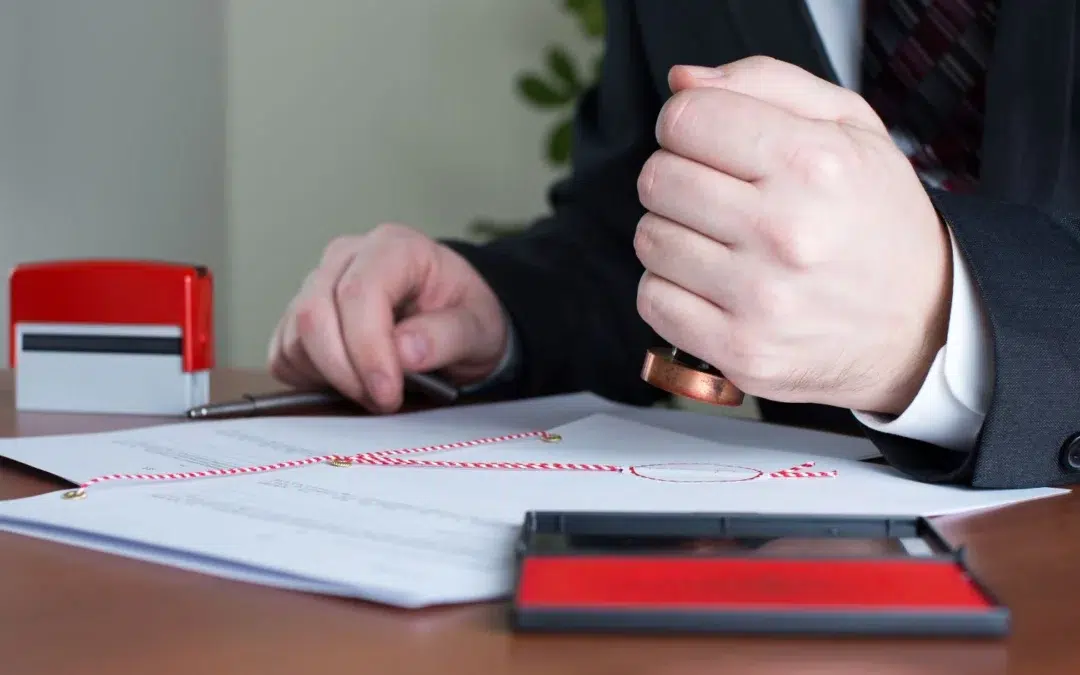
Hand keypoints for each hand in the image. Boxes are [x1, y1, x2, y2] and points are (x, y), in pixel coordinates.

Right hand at [267, 223, 508, 412]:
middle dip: (345, 371)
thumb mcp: (479, 326)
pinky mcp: (299, 315)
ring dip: (330, 378)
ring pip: (294, 337)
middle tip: (382, 401)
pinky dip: (310, 379)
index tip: (388, 392)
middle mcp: (347, 257)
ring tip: (374, 391)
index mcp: (394, 248)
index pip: (359, 292)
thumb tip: (404, 352)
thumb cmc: (463, 314)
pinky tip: (349, 382)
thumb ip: (448, 336)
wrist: (452, 314)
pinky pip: (284, 354)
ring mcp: (317, 284)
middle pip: (314, 314)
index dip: (368, 349)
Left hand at [634, 56, 952, 415]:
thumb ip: (764, 83)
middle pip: (657, 179)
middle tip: (716, 193)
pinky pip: (652, 300)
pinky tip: (711, 284)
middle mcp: (786, 231)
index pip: (684, 119)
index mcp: (812, 163)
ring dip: (673, 233)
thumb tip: (681, 82)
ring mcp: (761, 299)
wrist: (923, 322)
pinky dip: (670, 289)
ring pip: (649, 239)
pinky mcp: (742, 351)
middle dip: (676, 177)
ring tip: (720, 241)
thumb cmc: (875, 217)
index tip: (708, 141)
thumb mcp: (849, 126)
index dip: (686, 123)